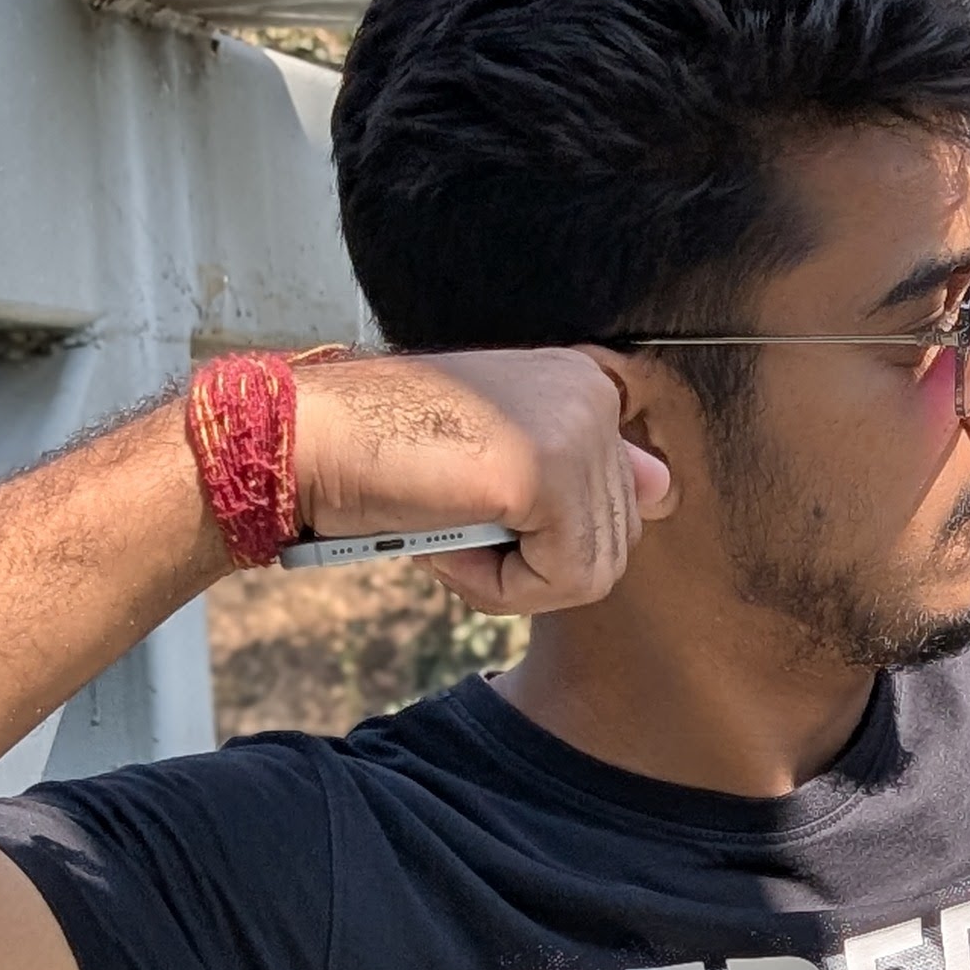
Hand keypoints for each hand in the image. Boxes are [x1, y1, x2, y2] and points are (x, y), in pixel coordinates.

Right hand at [292, 349, 671, 614]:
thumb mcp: (497, 460)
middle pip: (615, 542)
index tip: (480, 504)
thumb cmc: (383, 455)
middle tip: (451, 524)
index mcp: (583, 382)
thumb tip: (664, 486)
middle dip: (532, 562)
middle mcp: (592, 394)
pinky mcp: (550, 472)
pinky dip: (498, 587)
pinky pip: (562, 581)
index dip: (551, 535)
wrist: (305, 441)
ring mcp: (576, 429)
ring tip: (446, 529)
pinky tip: (446, 542)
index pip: (626, 501)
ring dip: (511, 580)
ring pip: (592, 571)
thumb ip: (582, 472)